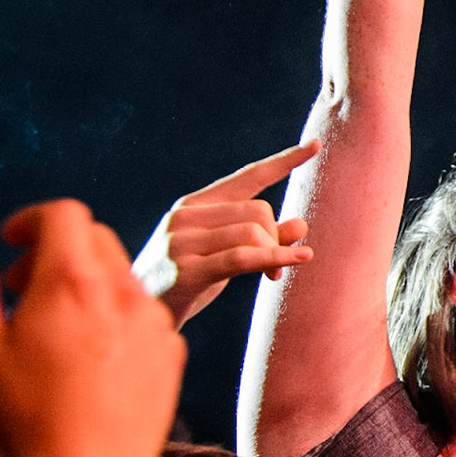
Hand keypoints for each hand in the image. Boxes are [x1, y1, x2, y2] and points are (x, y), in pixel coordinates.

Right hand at [0, 200, 185, 456]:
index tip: (10, 244)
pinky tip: (88, 358)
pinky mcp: (172, 350)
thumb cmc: (25, 413)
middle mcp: (124, 291)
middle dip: (55, 250)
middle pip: (95, 239)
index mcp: (73, 280)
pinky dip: (114, 317)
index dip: (32, 220)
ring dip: (86, 285)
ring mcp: (155, 321)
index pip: (65, 214)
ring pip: (121, 277)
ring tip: (52, 329)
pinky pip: (142, 314)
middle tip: (20, 288)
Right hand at [132, 139, 318, 326]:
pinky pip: (242, 257)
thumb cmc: (187, 282)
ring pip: (254, 232)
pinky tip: (299, 260)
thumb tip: (300, 225)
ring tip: (272, 275)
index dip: (284, 161)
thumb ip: (261, 238)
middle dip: (277, 237)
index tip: (316, 144)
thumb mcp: (226, 254)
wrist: (139, 312)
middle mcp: (186, 216)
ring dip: (275, 255)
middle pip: (259, 211)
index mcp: (196, 205)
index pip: (248, 176)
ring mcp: (181, 241)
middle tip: (277, 266)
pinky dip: (275, 257)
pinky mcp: (185, 270)